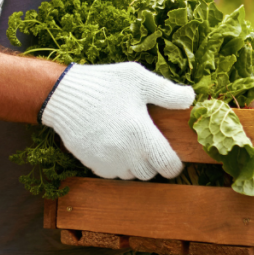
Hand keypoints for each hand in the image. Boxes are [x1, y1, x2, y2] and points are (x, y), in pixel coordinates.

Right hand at [42, 62, 193, 179]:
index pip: (169, 167)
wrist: (63, 94)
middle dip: (152, 162)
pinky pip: (111, 173)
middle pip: (150, 174)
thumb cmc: (103, 83)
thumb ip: (166, 91)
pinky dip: (115, 165)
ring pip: (130, 176)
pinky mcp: (92, 163)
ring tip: (127, 142)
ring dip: (133, 164)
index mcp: (141, 133)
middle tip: (146, 141)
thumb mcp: (137, 78)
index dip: (173, 163)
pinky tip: (111, 145)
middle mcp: (125, 153)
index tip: (169, 153)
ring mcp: (107, 160)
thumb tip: (191, 97)